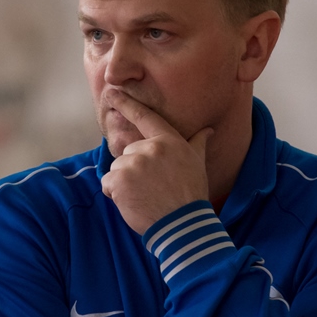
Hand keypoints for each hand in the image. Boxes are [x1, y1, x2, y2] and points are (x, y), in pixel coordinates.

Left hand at [101, 91, 211, 233]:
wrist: (182, 224)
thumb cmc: (191, 193)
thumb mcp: (197, 163)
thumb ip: (197, 143)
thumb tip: (208, 130)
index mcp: (167, 141)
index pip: (144, 117)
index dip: (126, 103)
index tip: (111, 92)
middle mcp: (149, 148)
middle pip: (128, 153)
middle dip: (134, 169)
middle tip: (152, 186)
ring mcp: (133, 164)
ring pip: (117, 168)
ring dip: (124, 182)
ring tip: (144, 195)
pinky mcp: (120, 181)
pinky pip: (108, 183)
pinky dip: (115, 194)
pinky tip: (133, 201)